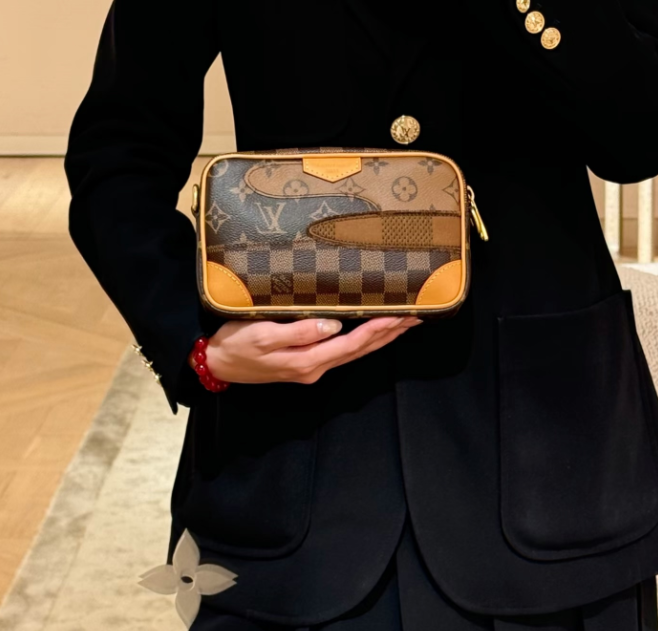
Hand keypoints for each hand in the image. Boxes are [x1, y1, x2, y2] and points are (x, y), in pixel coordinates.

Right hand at [191, 316, 421, 385]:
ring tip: (402, 323)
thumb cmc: (235, 343)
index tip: (402, 316)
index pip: (352, 343)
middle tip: (416, 317)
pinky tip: (370, 333)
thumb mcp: (263, 334)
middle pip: (360, 350)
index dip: (378, 330)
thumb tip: (332, 325)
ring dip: (379, 338)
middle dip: (389, 334)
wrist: (214, 363)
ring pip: (354, 352)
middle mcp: (314, 368)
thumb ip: (299, 332)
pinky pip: (342, 352)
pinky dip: (362, 341)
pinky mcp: (304, 363)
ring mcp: (310, 368)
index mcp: (307, 361)